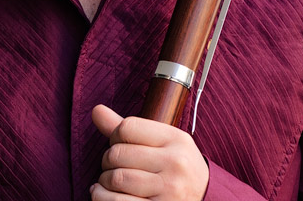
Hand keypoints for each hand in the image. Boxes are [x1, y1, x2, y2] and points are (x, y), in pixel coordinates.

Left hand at [90, 104, 208, 200]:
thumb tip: (96, 110)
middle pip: (118, 153)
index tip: (119, 145)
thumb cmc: (176, 169)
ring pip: (116, 178)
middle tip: (112, 166)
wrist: (206, 199)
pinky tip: (103, 194)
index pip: (127, 127)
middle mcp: (176, 163)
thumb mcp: (162, 144)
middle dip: (107, 160)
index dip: (114, 136)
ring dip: (104, 181)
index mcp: (176, 139)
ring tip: (109, 182)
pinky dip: (102, 197)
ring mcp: (170, 190)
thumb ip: (128, 129)